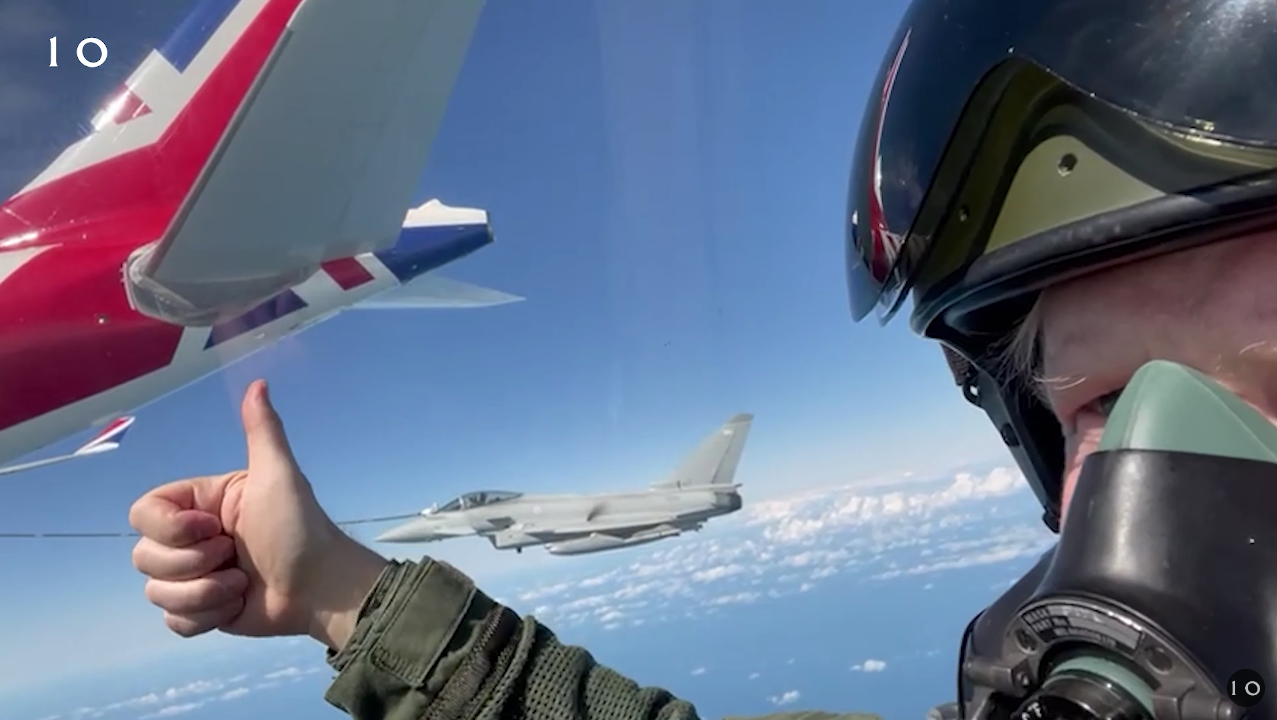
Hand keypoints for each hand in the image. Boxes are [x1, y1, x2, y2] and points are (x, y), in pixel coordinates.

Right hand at [129, 380, 386, 649]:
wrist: (321, 588)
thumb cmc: (301, 528)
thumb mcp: (279, 475)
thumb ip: (263, 431)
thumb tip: (259, 382)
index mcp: (202, 503)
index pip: (142, 512)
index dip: (169, 528)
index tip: (211, 529)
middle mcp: (191, 539)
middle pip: (143, 556)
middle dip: (191, 564)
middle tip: (235, 556)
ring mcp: (194, 576)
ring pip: (155, 591)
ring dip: (202, 593)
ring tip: (241, 584)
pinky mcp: (201, 610)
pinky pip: (171, 620)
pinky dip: (203, 617)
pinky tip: (236, 605)